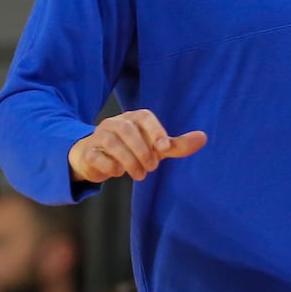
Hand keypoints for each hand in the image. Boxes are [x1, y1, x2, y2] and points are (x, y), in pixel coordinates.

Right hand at [68, 109, 206, 183]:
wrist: (95, 158)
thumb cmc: (130, 150)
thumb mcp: (154, 148)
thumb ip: (176, 145)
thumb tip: (203, 138)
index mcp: (132, 118)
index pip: (144, 117)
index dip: (155, 131)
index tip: (164, 148)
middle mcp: (114, 123)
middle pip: (127, 130)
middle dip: (142, 150)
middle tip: (151, 168)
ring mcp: (98, 136)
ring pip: (111, 141)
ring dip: (128, 160)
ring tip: (139, 174)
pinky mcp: (86, 152)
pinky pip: (96, 156)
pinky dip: (109, 166)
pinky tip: (117, 172)